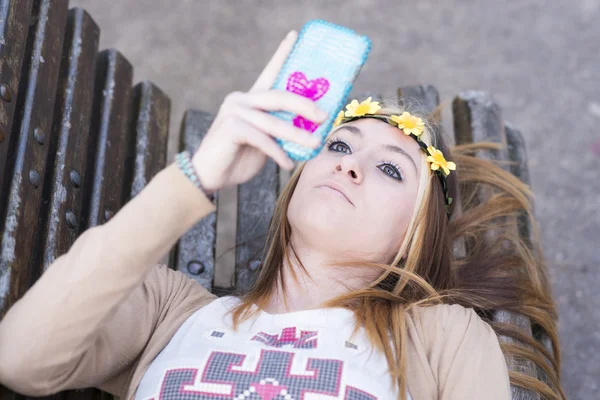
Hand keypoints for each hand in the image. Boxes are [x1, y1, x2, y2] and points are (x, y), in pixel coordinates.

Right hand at [191, 30, 326, 193]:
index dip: (282, 52)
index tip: (295, 35)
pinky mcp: (231, 127)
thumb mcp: (265, 141)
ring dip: (297, 135)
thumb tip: (311, 132)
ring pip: (273, 122)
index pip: (269, 72)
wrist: (210, 175)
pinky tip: (287, 163)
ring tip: (315, 144)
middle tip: (324, 116)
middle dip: (304, 106)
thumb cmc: (238, 158)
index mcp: (250, 99)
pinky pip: (262, 139)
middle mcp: (241, 99)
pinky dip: (277, 152)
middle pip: (279, 96)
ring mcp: (234, 111)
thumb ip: (280, 131)